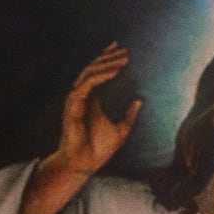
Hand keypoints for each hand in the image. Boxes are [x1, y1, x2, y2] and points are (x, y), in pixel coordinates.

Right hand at [48, 44, 140, 183]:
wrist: (84, 163)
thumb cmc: (98, 149)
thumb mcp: (121, 129)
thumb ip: (129, 115)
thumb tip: (139, 100)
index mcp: (92, 99)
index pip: (99, 73)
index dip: (108, 59)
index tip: (121, 50)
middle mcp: (83, 96)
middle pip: (94, 69)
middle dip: (109, 57)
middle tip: (124, 50)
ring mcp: (77, 99)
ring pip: (90, 73)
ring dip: (106, 64)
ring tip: (122, 59)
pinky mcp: (73, 104)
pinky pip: (87, 84)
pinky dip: (100, 76)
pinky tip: (113, 72)